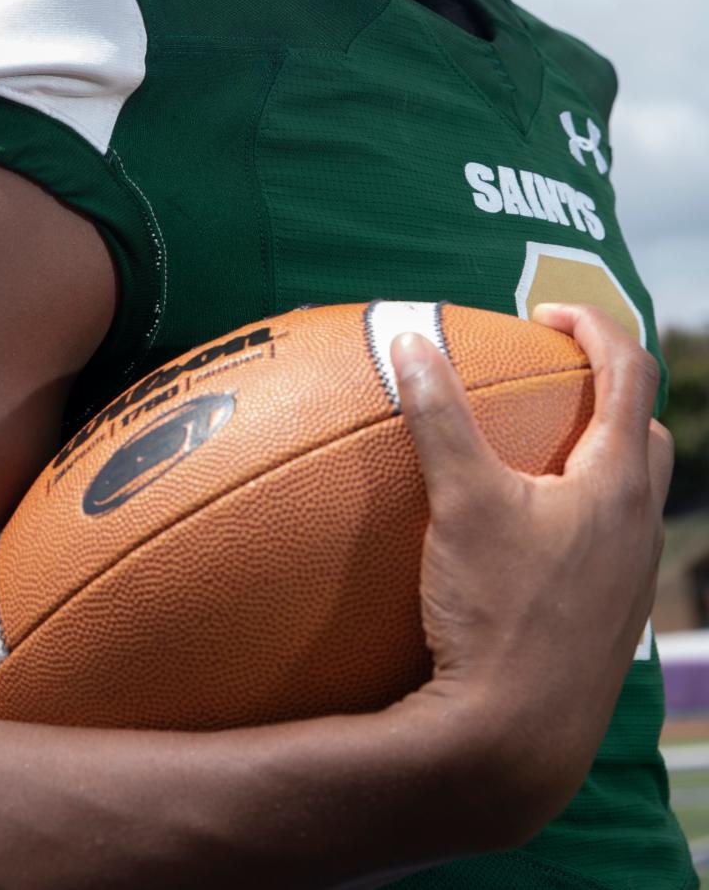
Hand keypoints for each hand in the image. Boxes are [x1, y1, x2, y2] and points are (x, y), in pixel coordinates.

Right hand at [390, 304, 672, 817]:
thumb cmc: (496, 615)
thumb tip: (411, 340)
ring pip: (633, 492)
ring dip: (596, 456)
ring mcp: (631, 578)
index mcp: (619, 480)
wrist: (517, 740)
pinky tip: (521, 537)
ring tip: (532, 455)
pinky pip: (611, 543)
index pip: (632, 371)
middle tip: (547, 381)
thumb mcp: (461, 502)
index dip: (593, 325)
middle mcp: (640, 524)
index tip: (545, 317)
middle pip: (645, 430)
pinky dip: (580, 514)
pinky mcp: (611, 621)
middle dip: (607, 391)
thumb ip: (438, 415)